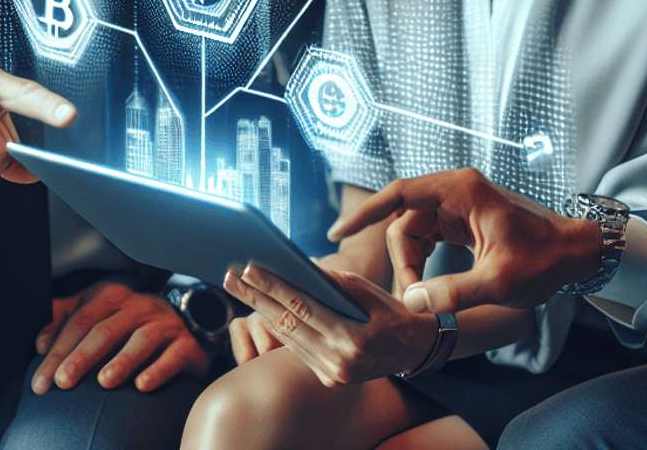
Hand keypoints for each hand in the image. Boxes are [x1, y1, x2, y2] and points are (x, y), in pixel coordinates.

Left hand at [33, 280, 209, 393]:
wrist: (180, 330)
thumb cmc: (128, 327)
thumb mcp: (96, 315)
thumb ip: (66, 320)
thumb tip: (39, 339)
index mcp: (113, 297)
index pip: (81, 320)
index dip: (59, 349)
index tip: (42, 380)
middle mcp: (140, 307)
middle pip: (108, 328)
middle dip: (83, 355)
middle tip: (64, 381)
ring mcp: (165, 324)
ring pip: (143, 338)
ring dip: (123, 359)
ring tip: (105, 381)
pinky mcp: (186, 344)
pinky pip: (174, 354)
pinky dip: (159, 369)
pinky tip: (143, 385)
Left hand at [222, 248, 393, 364]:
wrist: (414, 351)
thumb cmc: (394, 314)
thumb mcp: (370, 291)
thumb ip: (337, 282)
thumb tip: (304, 268)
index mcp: (351, 338)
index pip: (303, 307)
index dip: (274, 287)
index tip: (251, 269)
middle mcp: (338, 362)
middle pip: (287, 324)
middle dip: (256, 298)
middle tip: (232, 277)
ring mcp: (331, 375)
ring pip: (288, 339)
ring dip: (262, 313)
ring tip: (241, 289)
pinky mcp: (328, 379)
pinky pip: (298, 351)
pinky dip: (280, 329)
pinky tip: (264, 310)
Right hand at [326, 168, 601, 312]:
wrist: (575, 253)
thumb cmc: (544, 260)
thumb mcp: (498, 282)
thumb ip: (453, 292)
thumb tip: (411, 302)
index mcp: (461, 191)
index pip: (400, 193)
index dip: (365, 212)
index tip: (337, 232)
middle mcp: (456, 191)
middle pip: (404, 219)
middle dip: (400, 259)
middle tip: (408, 298)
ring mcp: (459, 205)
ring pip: (413, 231)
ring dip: (410, 263)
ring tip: (421, 296)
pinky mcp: (463, 221)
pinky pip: (428, 237)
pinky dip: (422, 261)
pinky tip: (426, 284)